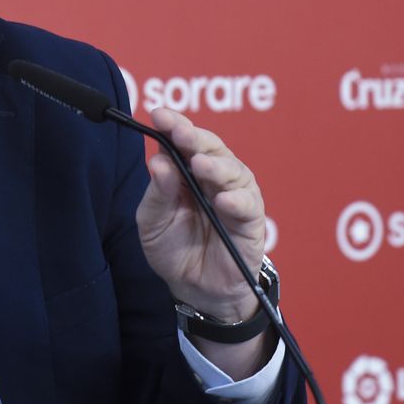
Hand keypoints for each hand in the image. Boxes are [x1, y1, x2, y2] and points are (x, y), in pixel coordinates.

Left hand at [135, 107, 265, 321]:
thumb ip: (158, 193)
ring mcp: (235, 198)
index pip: (183, 142)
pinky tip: (223, 199)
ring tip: (200, 164)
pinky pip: (248, 207)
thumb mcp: (152, 222)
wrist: (193, 289)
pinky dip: (237, 200)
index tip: (159, 114)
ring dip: (218, 166)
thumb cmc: (173, 248)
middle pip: (211, 149)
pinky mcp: (251, 222)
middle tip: (180, 132)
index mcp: (187, 172)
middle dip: (195, 138)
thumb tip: (158, 162)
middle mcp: (214, 179)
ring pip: (234, 172)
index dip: (174, 125)